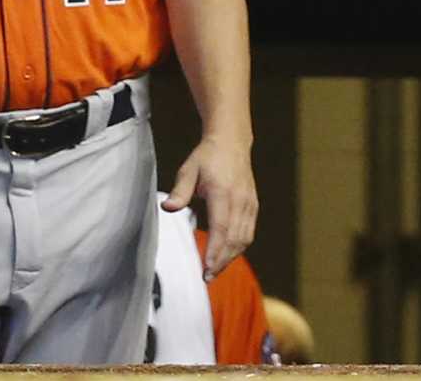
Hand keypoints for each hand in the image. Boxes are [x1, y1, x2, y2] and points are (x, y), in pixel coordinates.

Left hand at [164, 134, 256, 278]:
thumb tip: (168, 207)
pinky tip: (227, 256)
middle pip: (233, 238)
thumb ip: (179, 190)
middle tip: (207, 278)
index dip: (215, 250)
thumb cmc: (207, 157)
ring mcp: (249, 203)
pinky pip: (248, 232)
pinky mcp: (253, 206)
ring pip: (243, 238)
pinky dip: (238, 247)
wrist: (232, 142)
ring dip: (230, 257)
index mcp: (223, 192)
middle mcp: (240, 200)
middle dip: (221, 261)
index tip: (207, 268)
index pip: (221, 227)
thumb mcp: (188, 169)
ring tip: (214, 271)